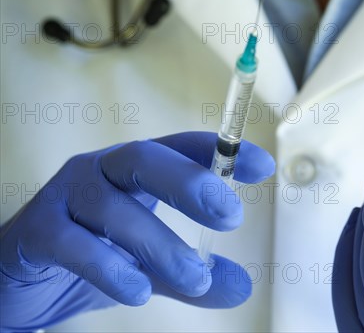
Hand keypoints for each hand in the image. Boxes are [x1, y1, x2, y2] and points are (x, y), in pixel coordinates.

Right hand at [0, 132, 274, 331]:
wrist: (22, 278)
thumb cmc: (92, 256)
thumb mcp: (150, 265)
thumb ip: (190, 274)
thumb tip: (242, 286)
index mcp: (133, 171)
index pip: (179, 147)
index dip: (220, 150)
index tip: (264, 166)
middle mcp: (100, 172)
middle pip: (143, 158)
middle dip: (190, 182)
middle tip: (231, 217)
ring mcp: (64, 197)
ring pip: (112, 206)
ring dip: (159, 243)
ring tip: (195, 279)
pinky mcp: (36, 231)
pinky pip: (72, 242)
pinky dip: (109, 266)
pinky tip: (137, 291)